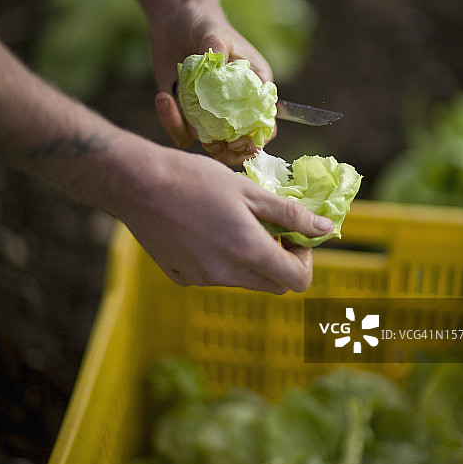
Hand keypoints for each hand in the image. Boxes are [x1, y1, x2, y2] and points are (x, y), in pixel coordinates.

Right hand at [116, 144, 332, 292]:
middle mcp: (227, 275)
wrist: (136, 184)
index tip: (293, 233)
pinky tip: (203, 229)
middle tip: (268, 226)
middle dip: (280, 260)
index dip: (304, 258)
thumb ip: (289, 213)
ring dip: (251, 259)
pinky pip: (214, 275)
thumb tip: (325, 229)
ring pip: (243, 280)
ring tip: (233, 221)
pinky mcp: (181, 277)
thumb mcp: (249, 190)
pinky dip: (221, 259)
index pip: (298, 280)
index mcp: (249, 252)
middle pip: (273, 284)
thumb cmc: (195, 179)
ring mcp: (202, 279)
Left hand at [152, 18, 275, 165]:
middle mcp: (235, 106)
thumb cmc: (202, 22)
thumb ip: (216, 46)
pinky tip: (163, 97)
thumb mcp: (212, 30)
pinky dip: (172, 123)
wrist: (173, 22)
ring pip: (211, 144)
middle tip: (212, 144)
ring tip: (171, 104)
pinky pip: (183, 133)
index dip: (257, 137)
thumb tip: (217, 64)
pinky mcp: (188, 115)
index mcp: (254, 87)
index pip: (265, 122)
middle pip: (241, 144)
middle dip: (228, 151)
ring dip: (192, 137)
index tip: (240, 140)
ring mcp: (211, 113)